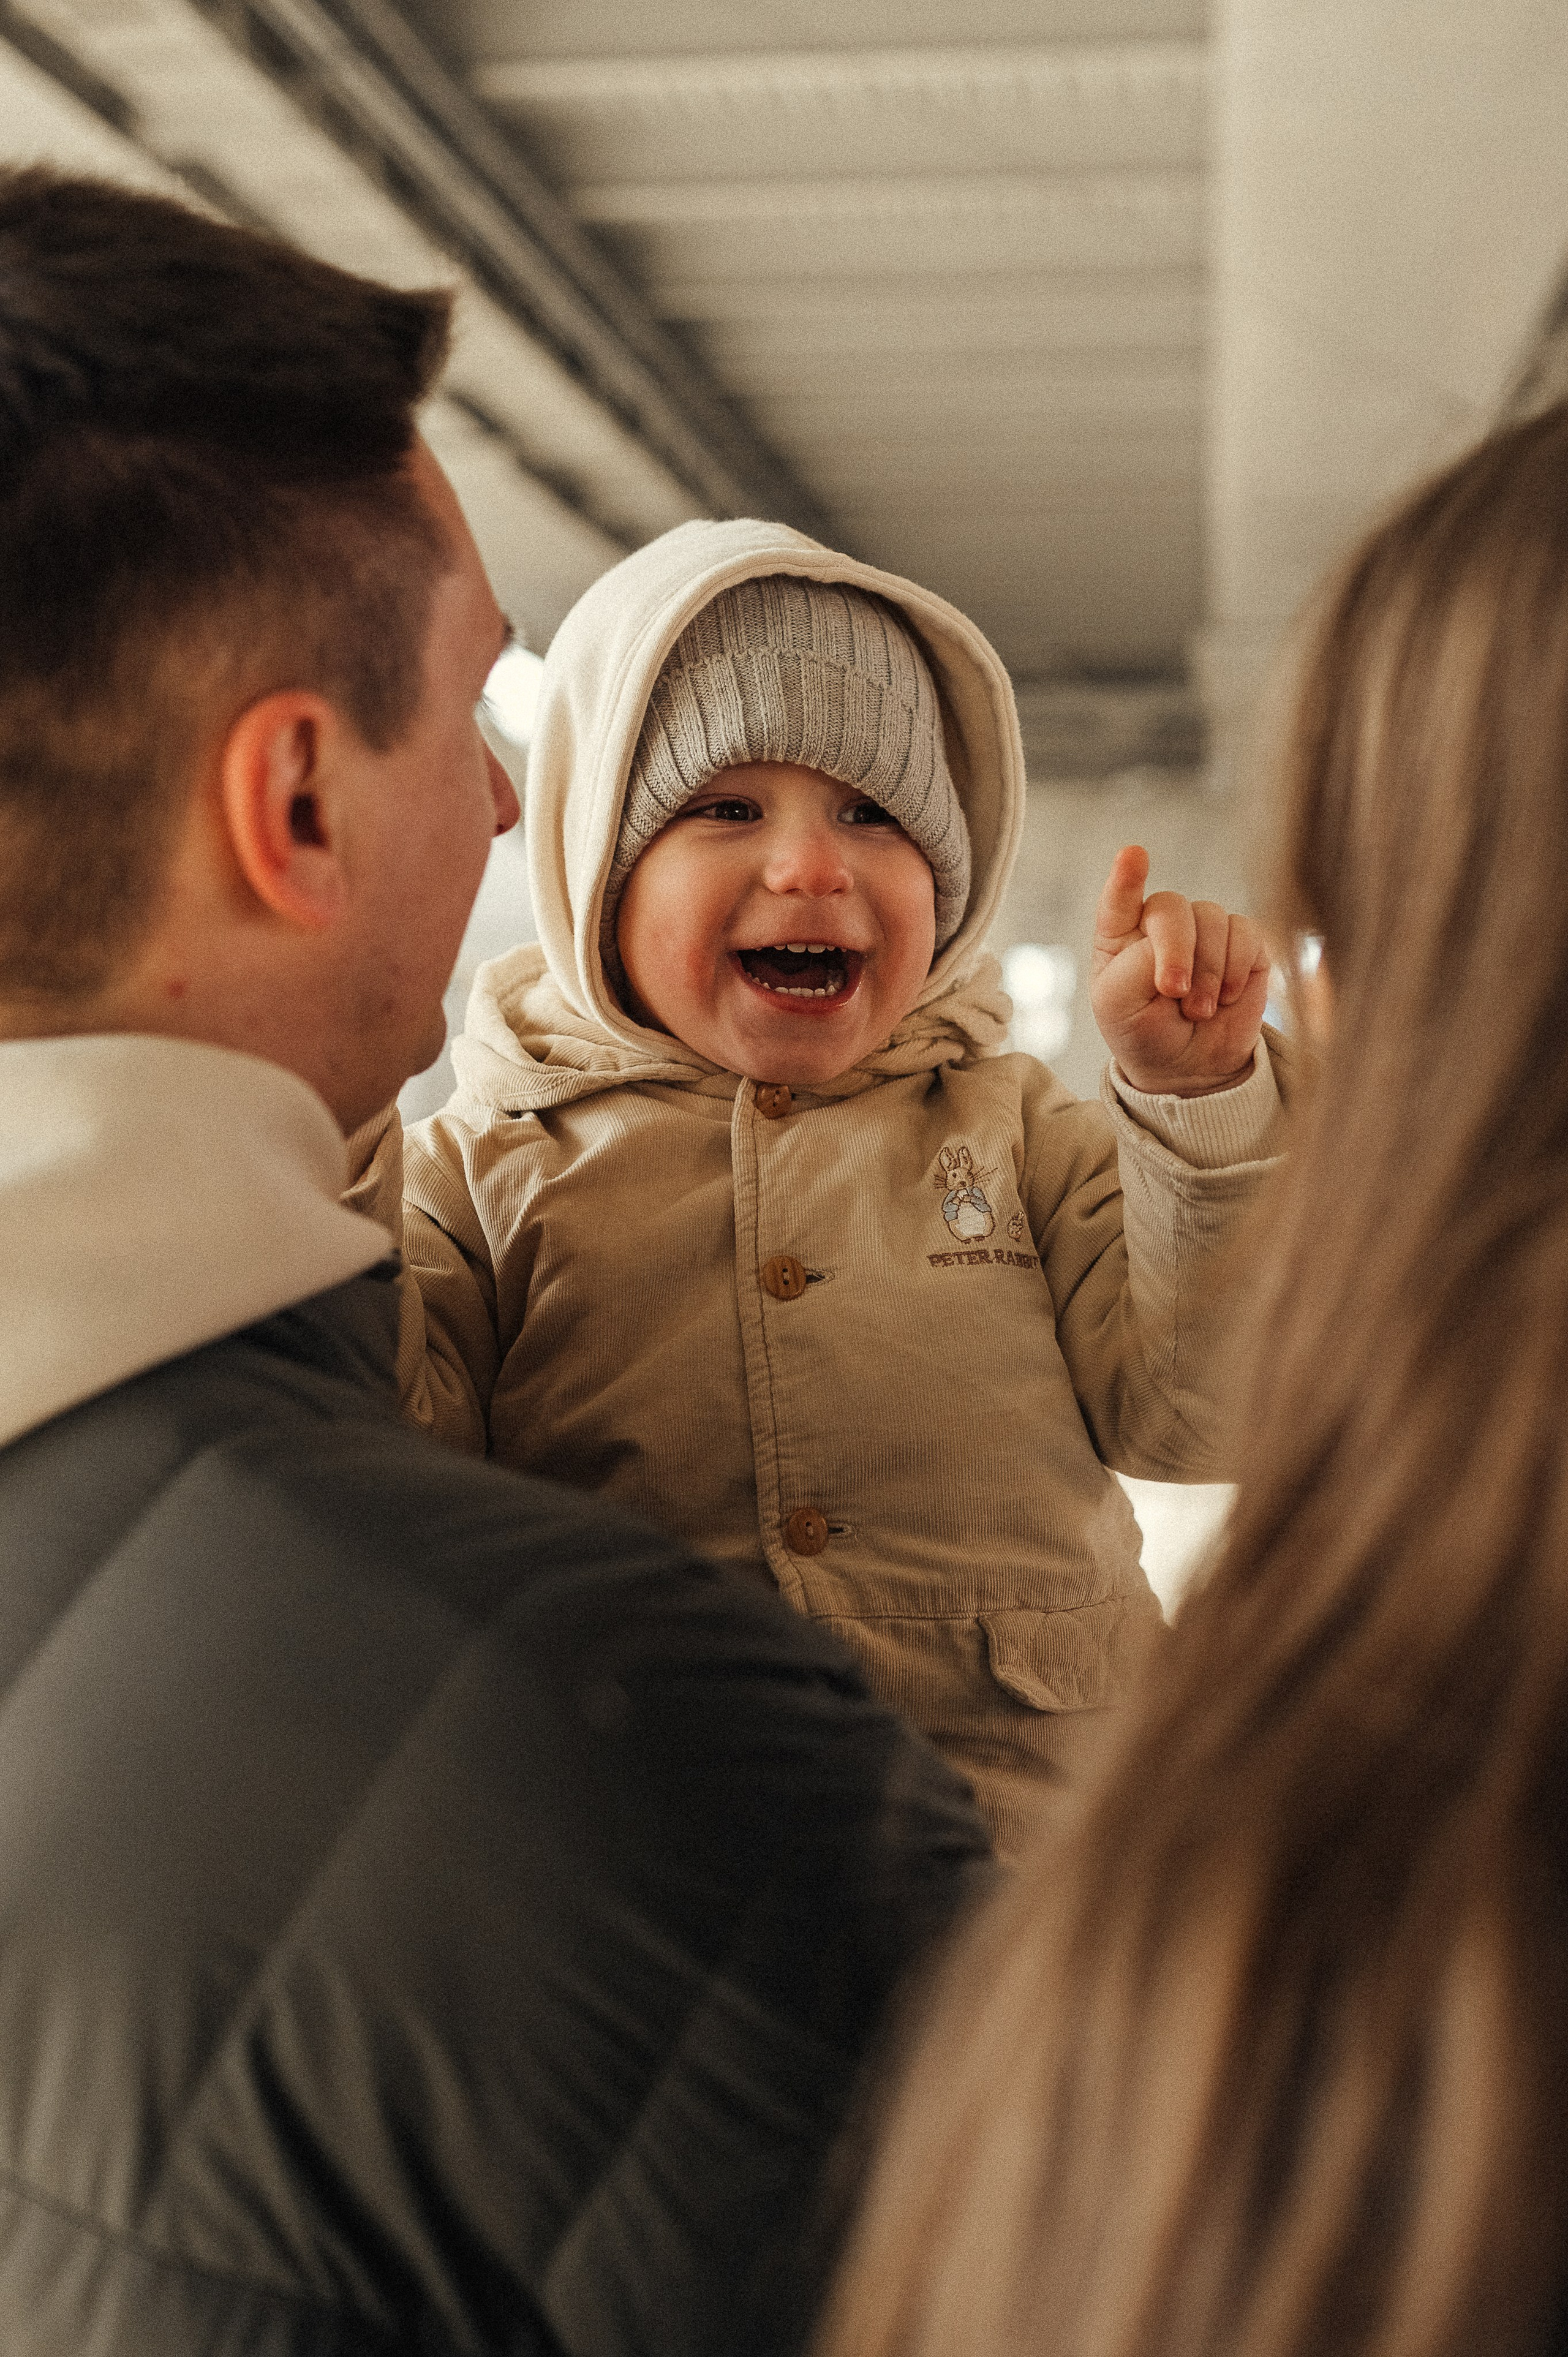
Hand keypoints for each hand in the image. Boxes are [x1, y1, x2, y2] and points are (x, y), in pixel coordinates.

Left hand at [1090, 845, 1268, 1095]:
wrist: (1190, 1067)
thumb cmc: (1145, 1032)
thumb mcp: (1120, 1005)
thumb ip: (1139, 964)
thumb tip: (1184, 938)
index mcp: (1120, 934)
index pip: (1120, 899)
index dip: (1127, 877)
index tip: (1133, 855)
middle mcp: (1161, 924)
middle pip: (1171, 907)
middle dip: (1176, 951)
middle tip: (1175, 993)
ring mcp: (1203, 930)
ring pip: (1212, 919)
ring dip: (1207, 971)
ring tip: (1199, 1011)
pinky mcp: (1243, 943)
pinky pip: (1246, 934)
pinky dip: (1236, 969)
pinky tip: (1226, 997)